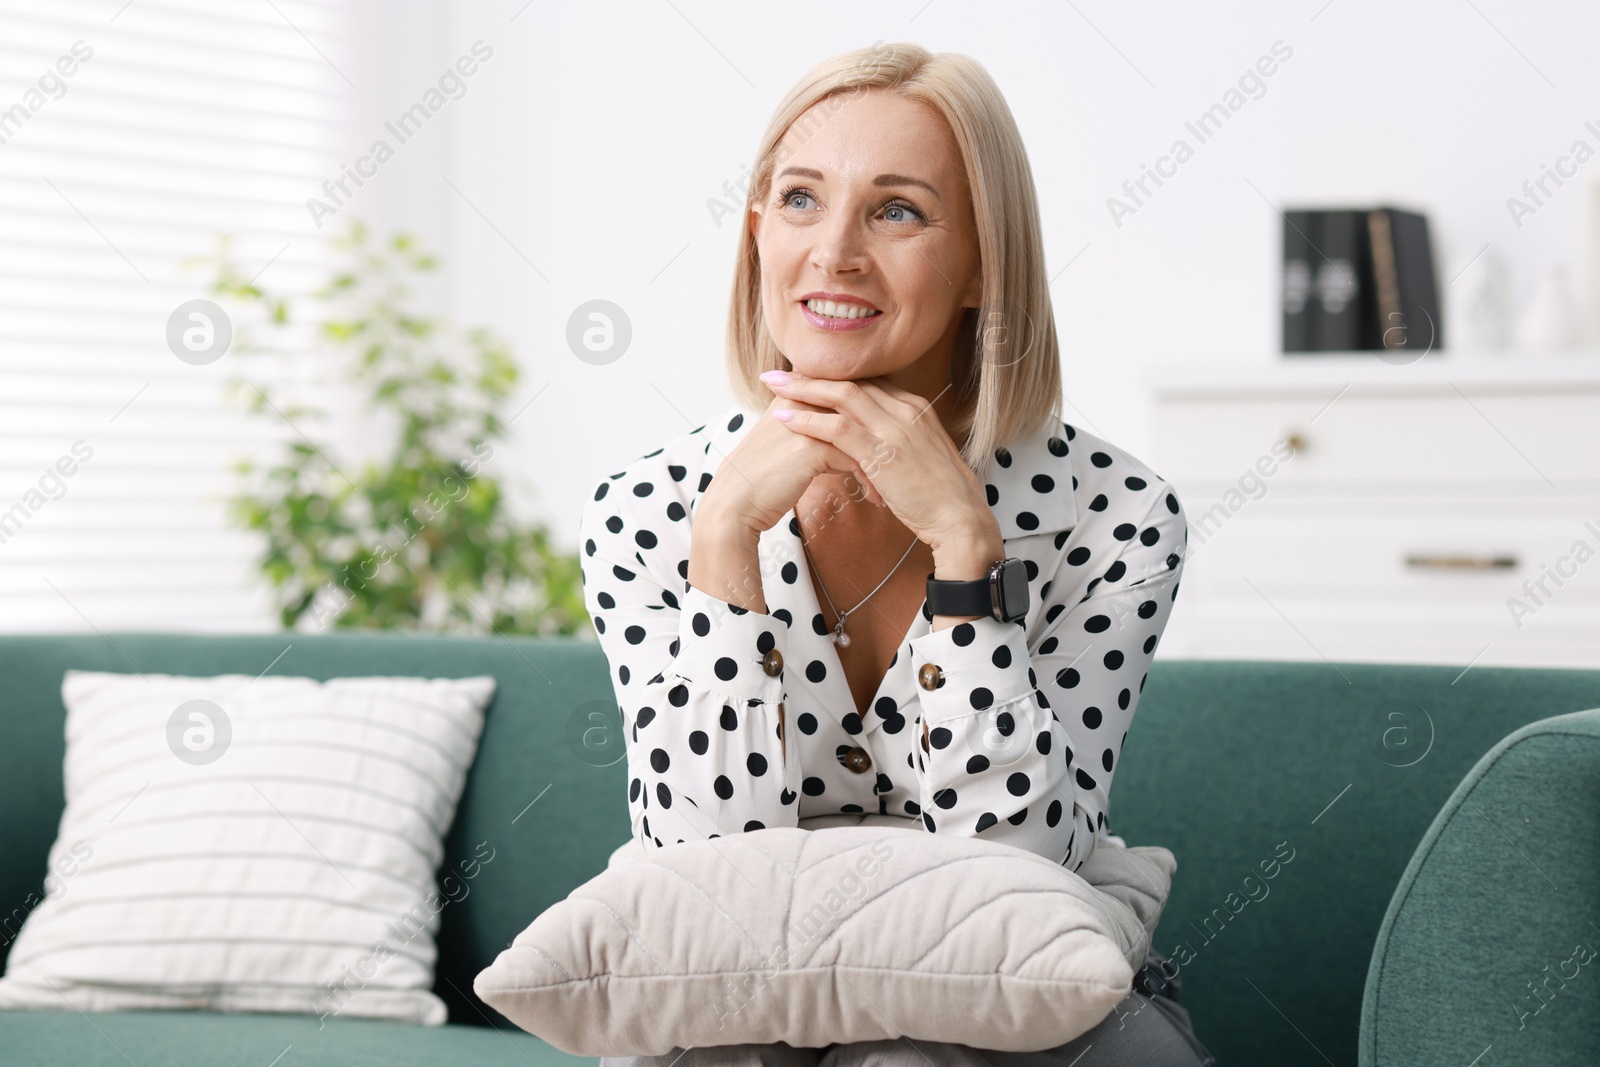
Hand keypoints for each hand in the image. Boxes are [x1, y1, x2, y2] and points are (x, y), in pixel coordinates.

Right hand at [697, 390, 889, 540]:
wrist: (736, 504)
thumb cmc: (764, 480)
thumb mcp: (791, 448)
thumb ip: (817, 432)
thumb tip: (849, 439)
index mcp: (798, 395)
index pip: (850, 398)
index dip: (873, 423)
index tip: (890, 450)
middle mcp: (803, 400)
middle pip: (861, 411)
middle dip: (884, 442)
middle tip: (900, 468)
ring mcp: (807, 419)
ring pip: (863, 434)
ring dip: (881, 463)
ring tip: (890, 489)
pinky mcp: (810, 445)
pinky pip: (856, 457)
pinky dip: (871, 479)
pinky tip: (877, 499)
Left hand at [758, 369, 999, 560]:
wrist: (961, 518)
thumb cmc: (941, 496)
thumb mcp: (921, 456)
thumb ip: (899, 441)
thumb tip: (875, 444)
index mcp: (915, 407)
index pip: (867, 382)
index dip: (833, 379)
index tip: (804, 378)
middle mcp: (905, 409)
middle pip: (851, 381)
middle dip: (811, 375)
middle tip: (777, 373)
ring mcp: (894, 428)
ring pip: (840, 396)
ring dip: (802, 389)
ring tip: (772, 387)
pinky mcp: (883, 451)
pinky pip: (837, 428)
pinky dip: (808, 420)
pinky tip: (785, 418)